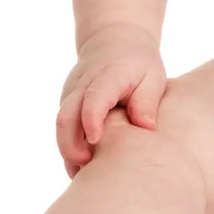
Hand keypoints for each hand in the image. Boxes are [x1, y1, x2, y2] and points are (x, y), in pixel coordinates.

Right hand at [56, 22, 166, 179]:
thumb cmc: (138, 63)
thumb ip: (147, 101)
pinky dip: (71, 148)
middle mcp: (82, 85)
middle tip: (88, 167)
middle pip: (65, 117)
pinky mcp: (66, 104)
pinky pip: (64, 129)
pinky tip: (86, 165)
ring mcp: (70, 94)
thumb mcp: (152, 76)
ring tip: (87, 174)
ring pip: (61, 127)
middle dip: (71, 147)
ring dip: (69, 152)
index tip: (95, 140)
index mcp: (108, 75)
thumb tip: (146, 129)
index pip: (94, 97)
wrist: (113, 40)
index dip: (91, 118)